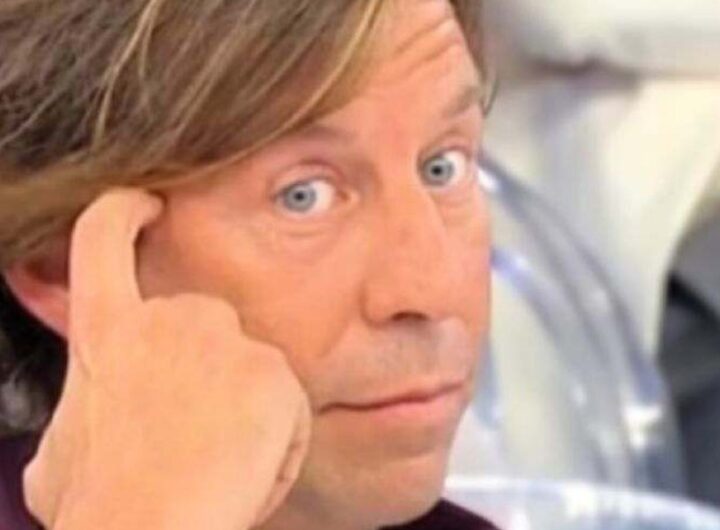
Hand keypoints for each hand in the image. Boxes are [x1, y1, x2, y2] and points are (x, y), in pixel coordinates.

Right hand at [23, 188, 310, 529]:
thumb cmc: (100, 505)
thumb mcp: (64, 448)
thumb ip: (88, 407)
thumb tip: (90, 415)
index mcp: (107, 331)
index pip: (102, 233)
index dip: (123, 209)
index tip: (144, 201)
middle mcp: (167, 319)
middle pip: (207, 319)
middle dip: (209, 368)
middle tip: (194, 430)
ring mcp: (225, 341)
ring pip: (252, 366)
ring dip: (243, 410)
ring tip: (215, 462)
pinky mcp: (272, 371)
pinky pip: (288, 405)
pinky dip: (276, 444)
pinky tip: (245, 474)